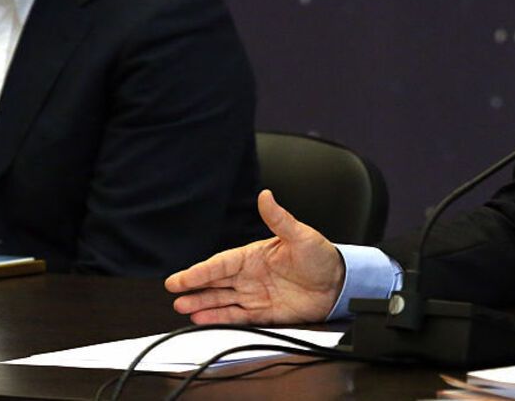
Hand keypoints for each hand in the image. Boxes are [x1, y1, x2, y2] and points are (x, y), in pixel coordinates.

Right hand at [165, 189, 344, 324]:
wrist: (340, 284)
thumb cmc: (322, 257)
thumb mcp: (302, 236)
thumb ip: (280, 219)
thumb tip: (266, 195)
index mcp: (254, 255)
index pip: (221, 263)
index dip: (199, 271)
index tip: (180, 278)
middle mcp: (250, 275)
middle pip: (216, 282)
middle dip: (194, 288)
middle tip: (174, 294)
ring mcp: (255, 294)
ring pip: (222, 300)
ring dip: (203, 304)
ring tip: (183, 308)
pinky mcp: (264, 312)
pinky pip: (237, 317)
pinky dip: (220, 318)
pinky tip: (204, 319)